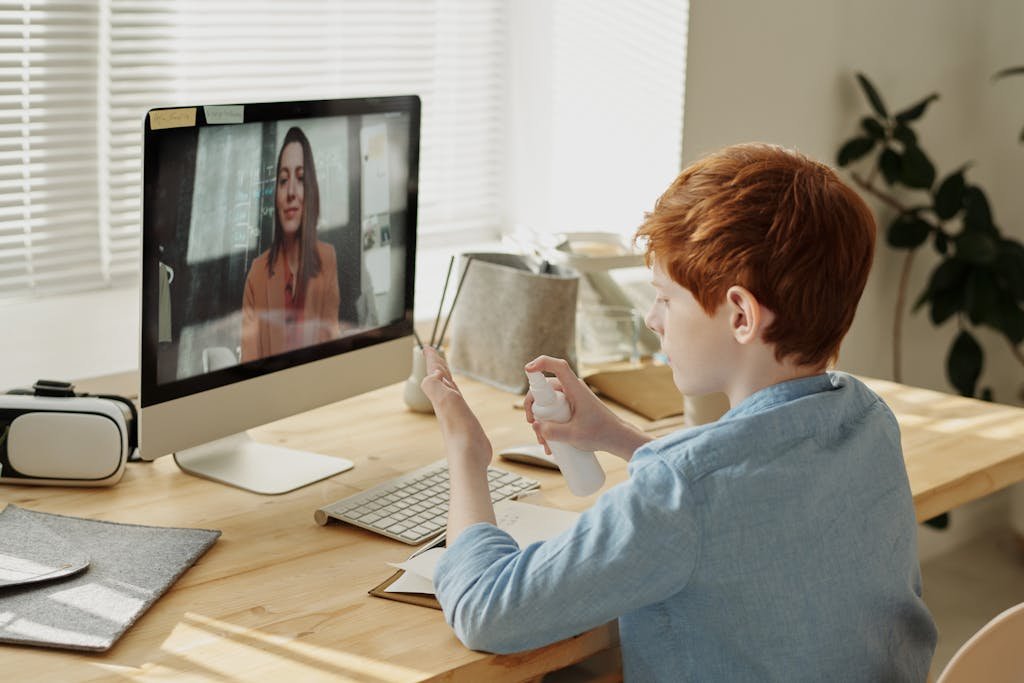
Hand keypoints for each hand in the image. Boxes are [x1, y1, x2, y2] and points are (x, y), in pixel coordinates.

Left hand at [420, 346, 491, 473]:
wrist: (468, 457)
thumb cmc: (459, 432)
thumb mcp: (444, 402)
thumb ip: (435, 386)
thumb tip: (432, 374)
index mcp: (442, 396)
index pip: (435, 374)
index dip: (432, 360)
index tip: (427, 347)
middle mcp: (447, 403)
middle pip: (440, 379)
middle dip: (437, 365)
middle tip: (433, 353)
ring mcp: (455, 412)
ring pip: (448, 389)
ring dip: (444, 377)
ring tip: (442, 370)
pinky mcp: (465, 421)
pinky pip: (458, 400)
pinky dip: (455, 392)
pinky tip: (456, 395)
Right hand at [524, 356, 650, 460]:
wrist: (617, 439)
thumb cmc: (601, 433)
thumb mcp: (574, 435)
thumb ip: (552, 431)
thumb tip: (535, 426)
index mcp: (575, 388)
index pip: (558, 366)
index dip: (542, 363)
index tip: (528, 370)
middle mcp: (572, 390)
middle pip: (545, 388)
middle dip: (534, 406)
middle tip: (532, 422)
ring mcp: (571, 399)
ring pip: (548, 403)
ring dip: (541, 420)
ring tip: (543, 442)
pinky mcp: (571, 409)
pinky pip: (554, 411)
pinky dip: (548, 424)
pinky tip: (548, 443)